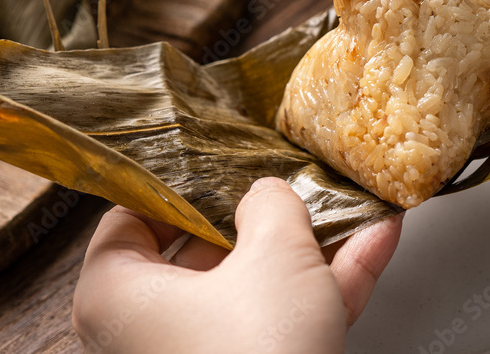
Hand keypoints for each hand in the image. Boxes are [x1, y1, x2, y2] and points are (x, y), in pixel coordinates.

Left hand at [72, 177, 401, 353]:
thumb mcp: (271, 254)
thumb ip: (270, 205)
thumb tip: (269, 194)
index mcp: (116, 294)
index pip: (133, 217)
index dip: (183, 182)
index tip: (221, 159)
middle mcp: (147, 331)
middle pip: (208, 250)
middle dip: (269, 216)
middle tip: (298, 182)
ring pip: (258, 288)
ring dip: (314, 248)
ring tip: (354, 206)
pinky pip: (284, 320)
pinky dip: (326, 287)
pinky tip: (373, 244)